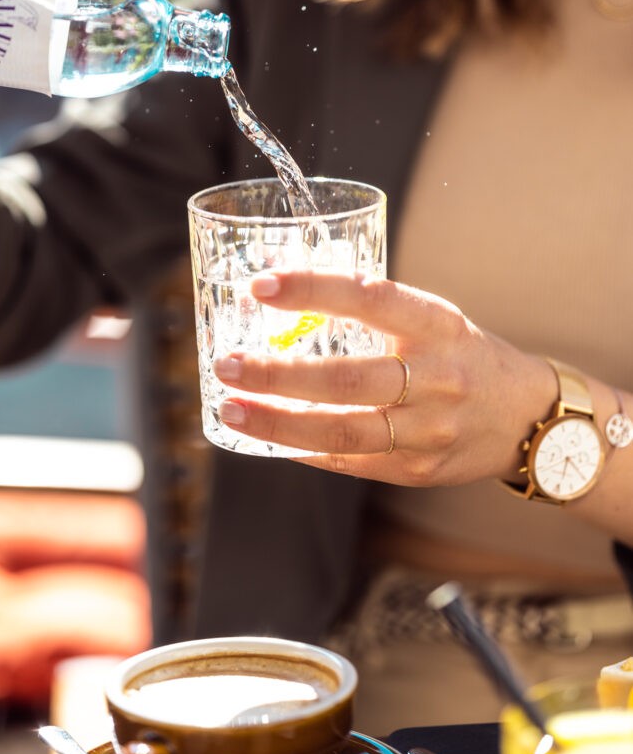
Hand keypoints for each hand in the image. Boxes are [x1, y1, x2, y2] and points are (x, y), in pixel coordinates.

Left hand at [214, 270, 555, 485]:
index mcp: (439, 326)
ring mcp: (429, 430)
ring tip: (231, 408)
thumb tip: (283, 288)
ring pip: (344, 431)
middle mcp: (437, 378)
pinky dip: (302, 449)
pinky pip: (350, 461)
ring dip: (278, 423)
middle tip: (227, 364)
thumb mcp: (432, 320)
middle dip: (279, 375)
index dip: (315, 290)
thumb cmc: (462, 356)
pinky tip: (265, 436)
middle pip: (349, 380)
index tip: (263, 284)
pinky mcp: (417, 469)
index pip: (372, 299)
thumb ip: (371, 310)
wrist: (526, 417)